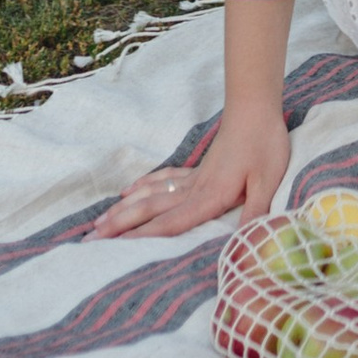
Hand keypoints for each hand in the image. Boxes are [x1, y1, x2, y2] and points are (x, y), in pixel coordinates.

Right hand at [93, 98, 289, 240]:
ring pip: (151, 195)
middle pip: (150, 210)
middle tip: (90, 238)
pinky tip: (128, 191)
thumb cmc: (265, 144)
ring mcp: (192, 177)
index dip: (144, 236)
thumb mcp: (268, 180)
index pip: (171, 223)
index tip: (116, 247)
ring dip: (124, 209)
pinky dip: (143, 185)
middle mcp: (194, 189)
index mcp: (210, 196)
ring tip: (98, 222)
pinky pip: (163, 178)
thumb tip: (247, 242)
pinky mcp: (196, 168)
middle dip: (120, 226)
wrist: (255, 109)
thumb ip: (255, 210)